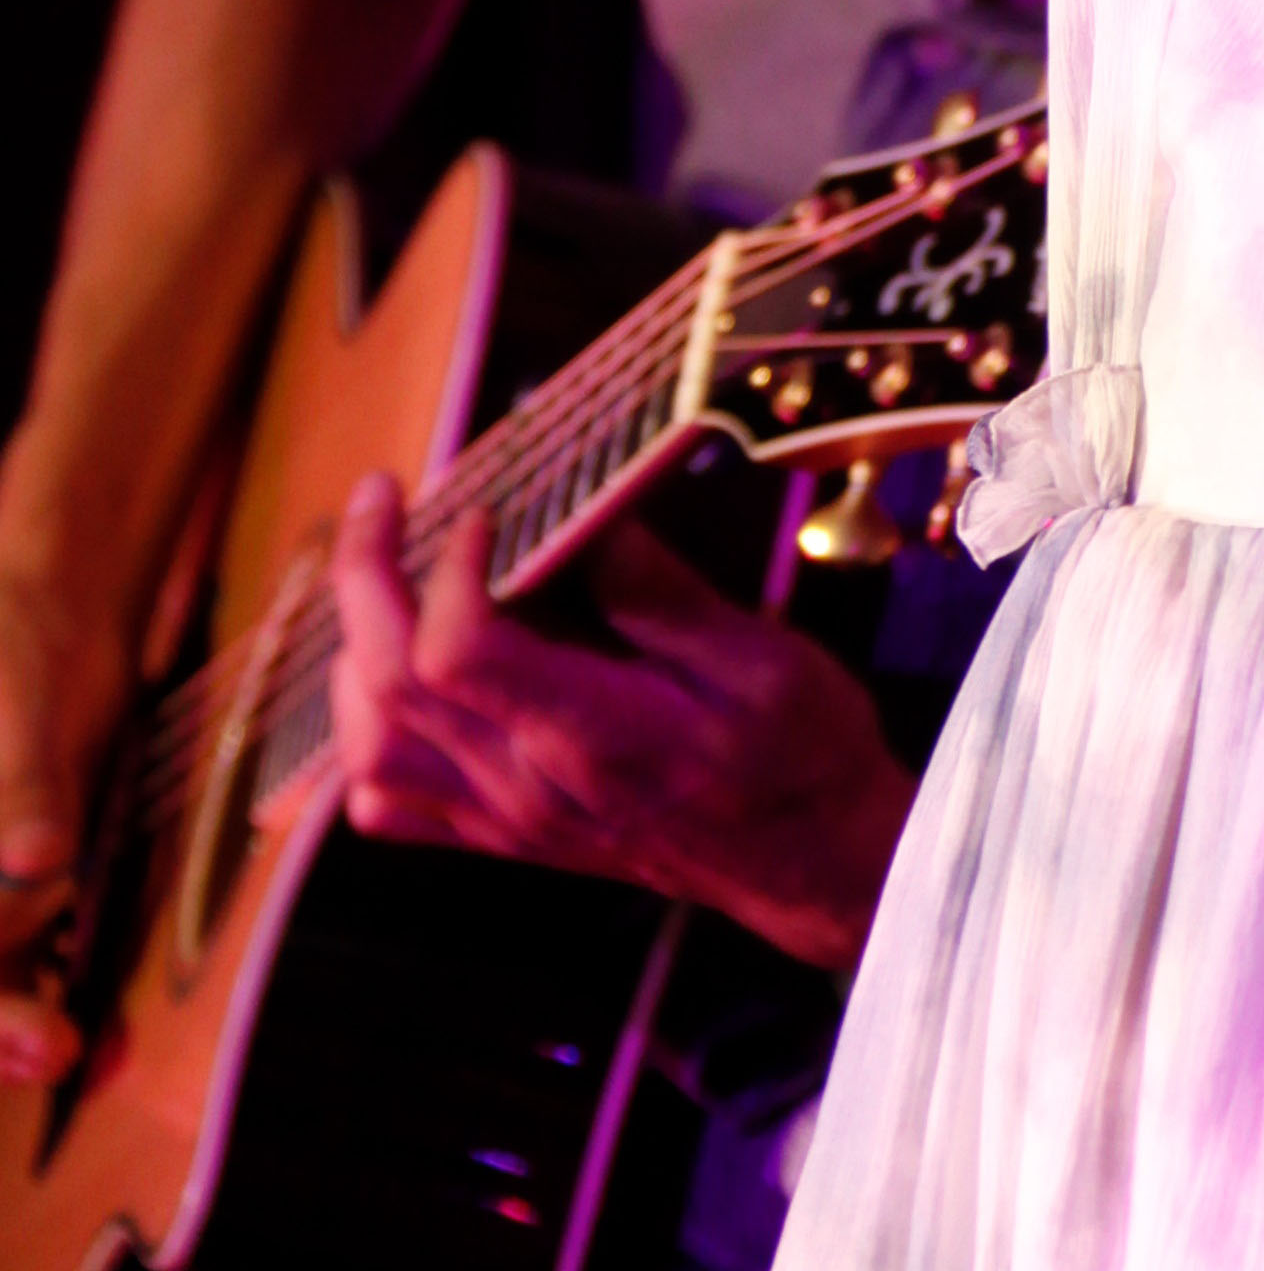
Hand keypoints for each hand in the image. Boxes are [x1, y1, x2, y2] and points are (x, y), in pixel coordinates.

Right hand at [0, 568, 136, 1086]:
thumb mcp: (23, 708)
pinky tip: (114, 1039)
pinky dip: (64, 996)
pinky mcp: (23, 891)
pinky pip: (32, 960)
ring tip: (99, 1058)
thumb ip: (25, 789)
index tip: (25, 1026)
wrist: (68, 608)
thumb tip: (34, 859)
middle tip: (59, 1048)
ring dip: (30, 1032)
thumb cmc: (23, 644)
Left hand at [328, 476, 913, 974]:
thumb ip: (656, 589)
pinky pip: (390, 802)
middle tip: (382, 497)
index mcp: (594, 735)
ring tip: (382, 574)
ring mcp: (508, 820)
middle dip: (366, 579)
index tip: (485, 505)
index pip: (457, 654)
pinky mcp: (505, 836)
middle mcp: (530, 787)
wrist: (812, 864)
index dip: (449, 566)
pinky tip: (391, 676)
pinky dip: (363, 736)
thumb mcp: (756, 652)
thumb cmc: (798, 752)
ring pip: (370, 750)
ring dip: (353, 654)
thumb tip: (583, 515)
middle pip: (390, 691)